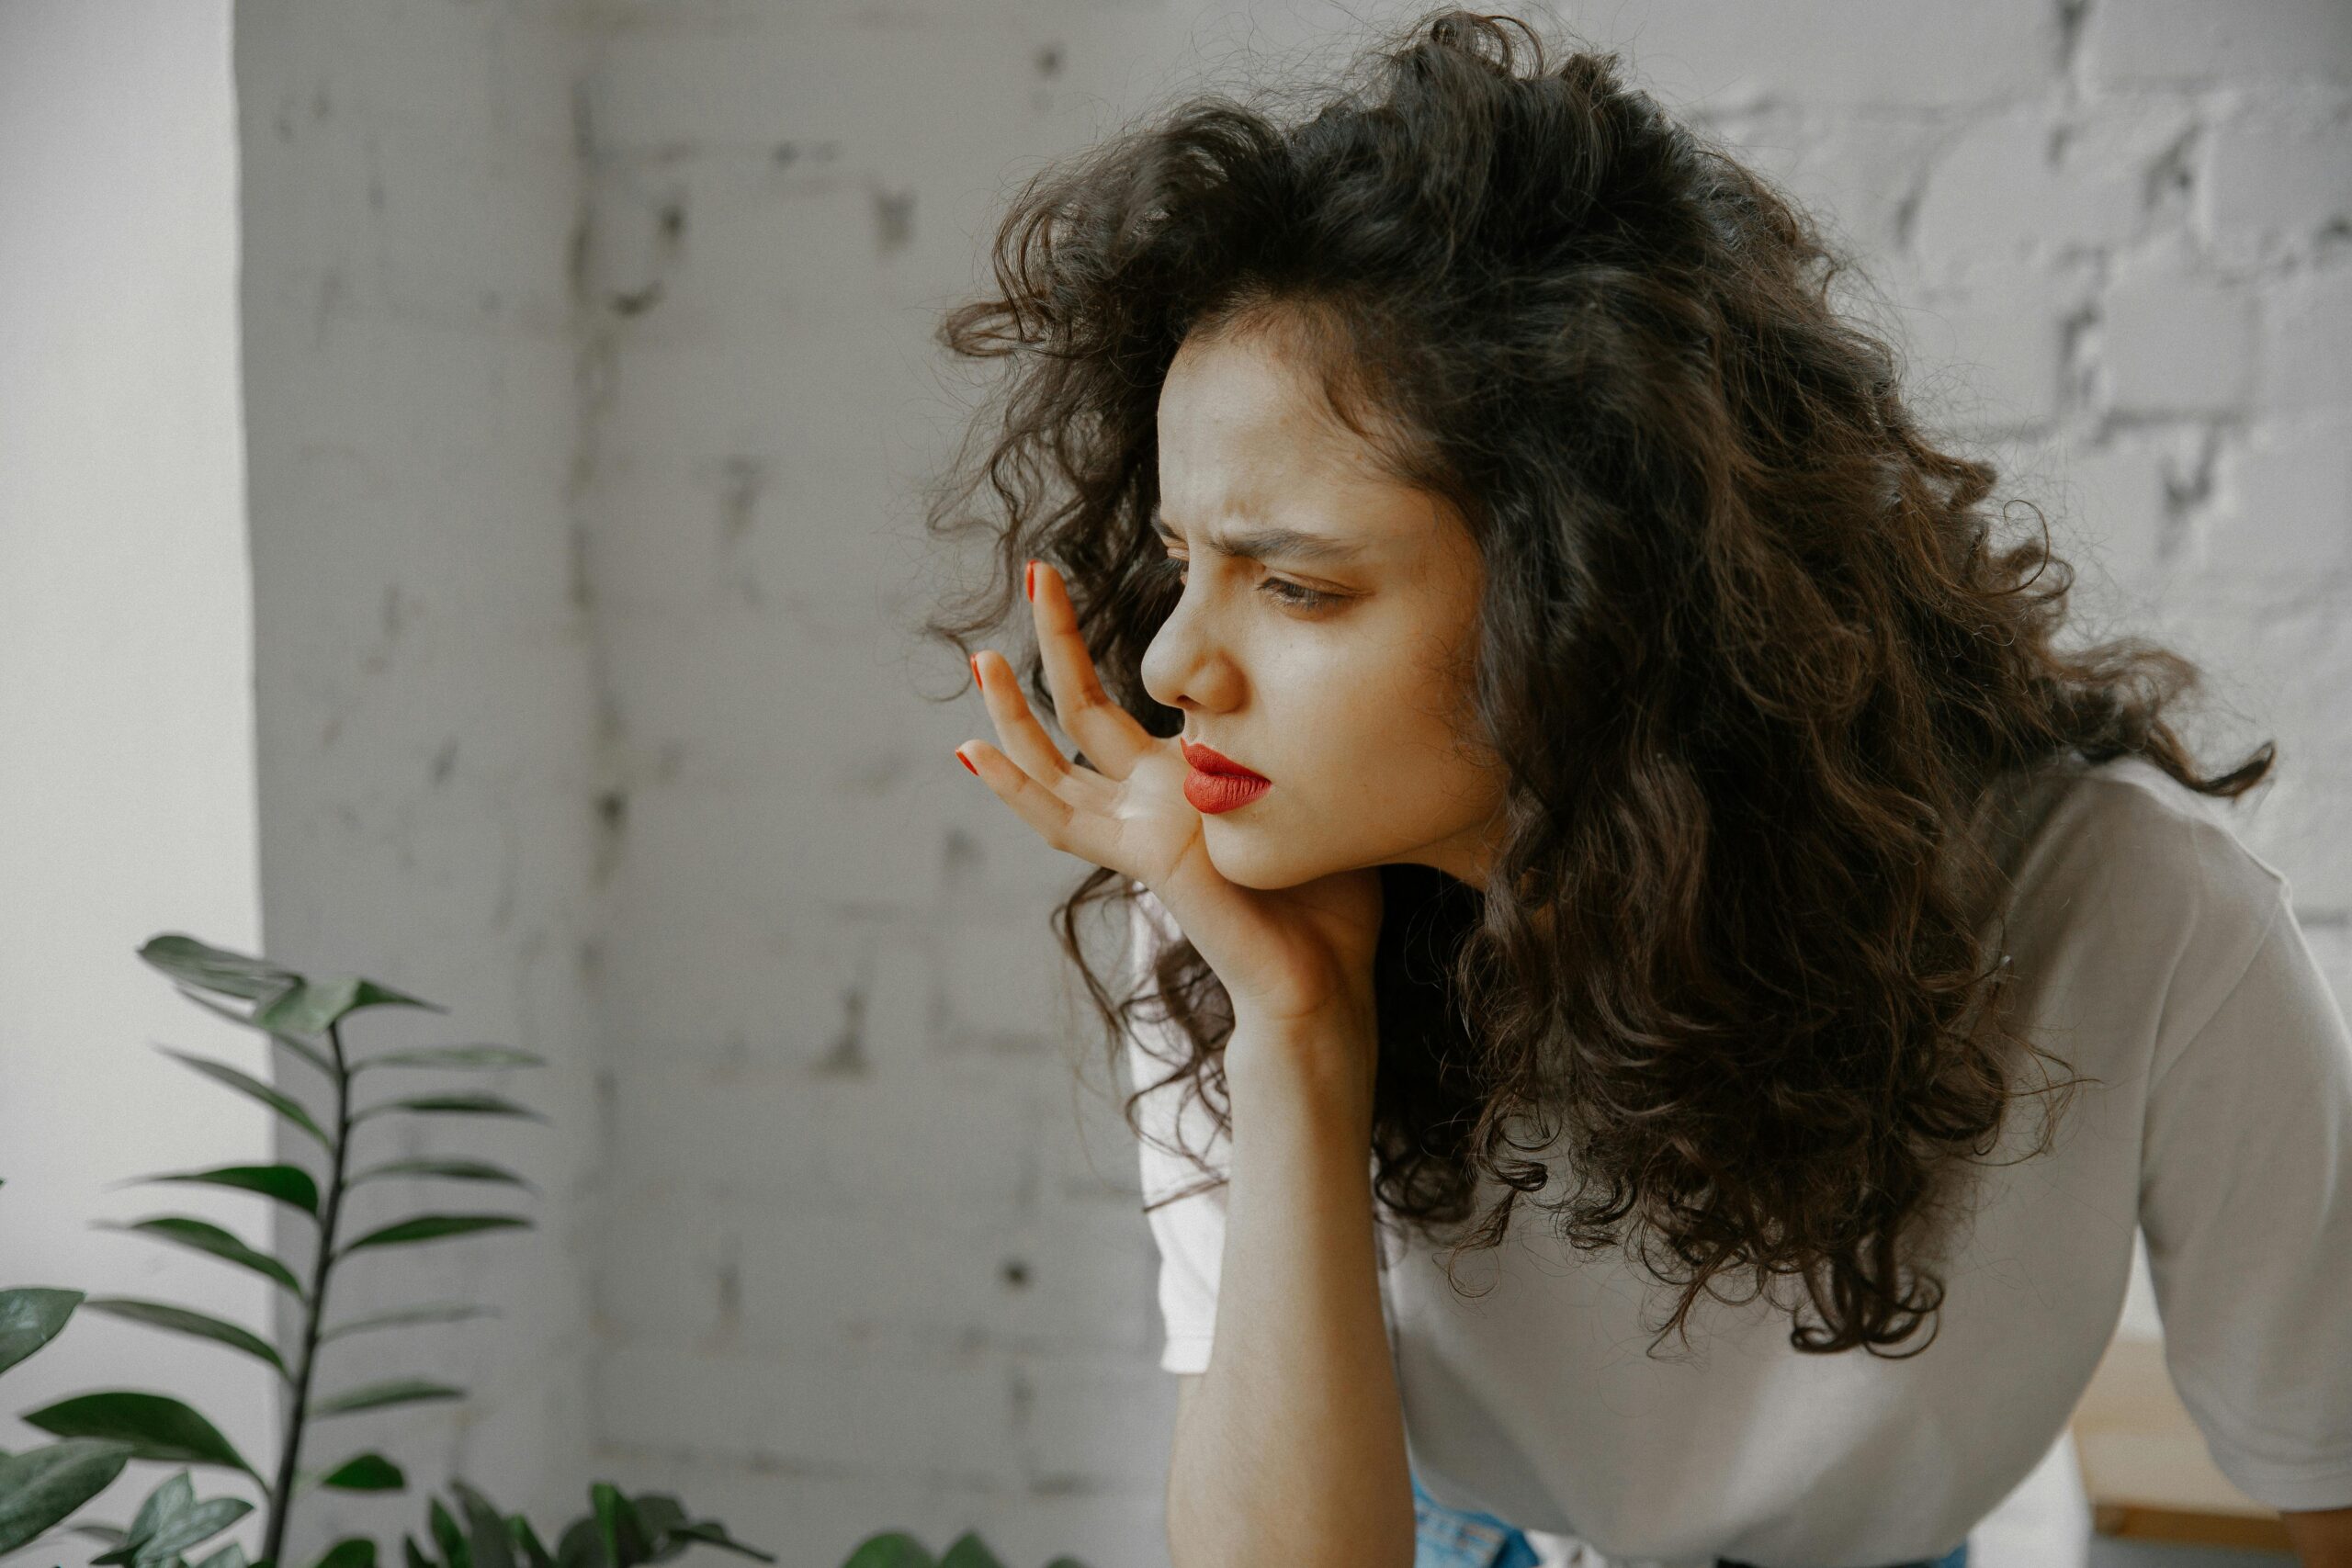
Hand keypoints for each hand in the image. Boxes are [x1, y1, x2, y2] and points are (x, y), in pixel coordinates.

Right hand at [956, 560, 1385, 1049]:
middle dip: (1056, 641)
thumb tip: (1321, 666)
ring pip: (1055, 767)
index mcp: (1184, 782)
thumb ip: (1291, 735)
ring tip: (981, 659)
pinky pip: (1065, 824)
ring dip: (1013, 715)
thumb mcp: (1312, 787)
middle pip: (1080, 713)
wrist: (1324, 984)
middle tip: (1034, 570)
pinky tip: (973, 753)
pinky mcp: (1145, 861)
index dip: (1107, 648)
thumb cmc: (1330, 902)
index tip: (1097, 586)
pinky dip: (1017, 790)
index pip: (1128, 703)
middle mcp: (1150, 803)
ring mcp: (1140, 833)